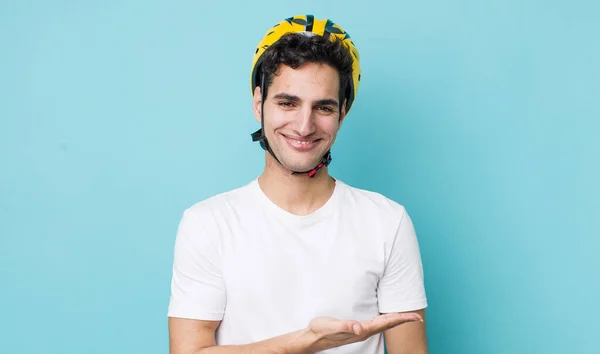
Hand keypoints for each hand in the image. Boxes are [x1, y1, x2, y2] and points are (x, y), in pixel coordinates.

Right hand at [304, 312, 422, 351]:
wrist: (312, 339)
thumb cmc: (320, 331)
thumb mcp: (331, 326)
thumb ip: (346, 326)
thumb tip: (360, 328)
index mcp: (362, 330)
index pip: (386, 323)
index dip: (401, 319)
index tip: (415, 317)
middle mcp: (364, 332)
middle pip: (388, 325)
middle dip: (403, 320)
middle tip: (418, 317)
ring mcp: (361, 332)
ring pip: (383, 325)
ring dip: (396, 321)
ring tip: (407, 317)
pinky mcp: (357, 330)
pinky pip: (377, 325)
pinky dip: (386, 321)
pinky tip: (387, 319)